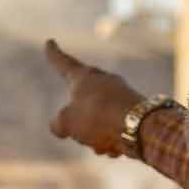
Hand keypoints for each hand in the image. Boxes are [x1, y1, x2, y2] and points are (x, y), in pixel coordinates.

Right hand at [45, 39, 143, 157]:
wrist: (138, 126)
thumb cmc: (97, 117)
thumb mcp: (66, 122)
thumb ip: (58, 123)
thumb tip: (61, 127)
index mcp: (84, 76)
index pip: (63, 63)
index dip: (54, 54)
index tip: (50, 42)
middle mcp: (103, 80)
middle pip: (81, 102)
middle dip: (79, 123)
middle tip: (80, 134)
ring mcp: (120, 94)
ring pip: (96, 120)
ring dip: (94, 136)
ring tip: (101, 142)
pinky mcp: (133, 110)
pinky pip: (112, 128)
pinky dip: (110, 139)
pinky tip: (115, 146)